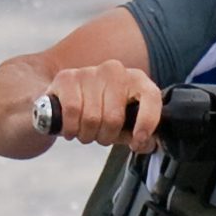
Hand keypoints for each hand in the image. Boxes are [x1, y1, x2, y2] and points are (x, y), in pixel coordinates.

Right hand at [41, 61, 165, 152]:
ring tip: (85, 131)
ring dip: (87, 135)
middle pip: (114, 118)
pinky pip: (72, 111)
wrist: (65, 98)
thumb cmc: (100, 111)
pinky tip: (71, 129)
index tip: (137, 141)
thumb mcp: (124, 124)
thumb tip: (145, 144)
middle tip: (100, 136)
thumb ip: (139, 136)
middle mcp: (115, 71)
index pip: (151, 96)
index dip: (147, 122)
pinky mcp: (67, 78)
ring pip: (91, 118)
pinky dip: (71, 128)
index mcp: (136, 80)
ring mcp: (90, 72)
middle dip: (105, 136)